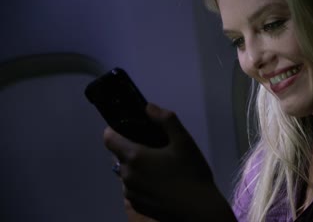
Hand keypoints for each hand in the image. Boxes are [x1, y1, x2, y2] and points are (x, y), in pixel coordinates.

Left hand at [104, 103, 235, 221]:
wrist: (199, 210)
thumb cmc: (192, 173)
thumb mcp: (184, 141)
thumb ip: (166, 120)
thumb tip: (148, 107)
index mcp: (134, 156)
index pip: (108, 138)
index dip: (117, 130)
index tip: (132, 129)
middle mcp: (127, 175)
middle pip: (120, 155)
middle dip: (133, 148)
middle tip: (157, 149)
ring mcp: (131, 193)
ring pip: (127, 172)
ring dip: (137, 167)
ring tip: (161, 168)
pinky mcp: (137, 206)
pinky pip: (133, 188)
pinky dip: (142, 182)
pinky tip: (162, 184)